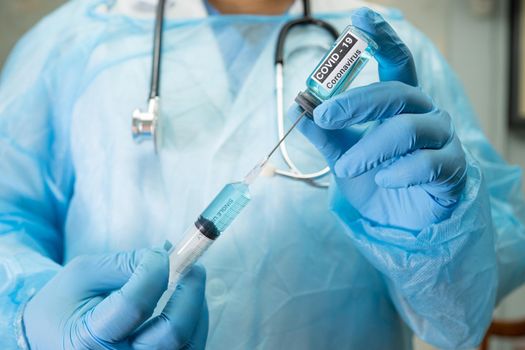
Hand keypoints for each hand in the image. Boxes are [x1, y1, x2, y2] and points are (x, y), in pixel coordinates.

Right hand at [23, 249, 207, 349]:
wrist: (52, 335)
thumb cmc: (66, 302)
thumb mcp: (83, 274)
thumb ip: (125, 263)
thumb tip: (169, 254)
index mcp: (87, 341)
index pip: (134, 305)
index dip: (155, 272)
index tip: (162, 253)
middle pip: (172, 333)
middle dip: (190, 292)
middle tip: (192, 265)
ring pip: (189, 344)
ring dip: (198, 306)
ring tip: (191, 279)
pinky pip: (191, 348)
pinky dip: (197, 321)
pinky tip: (188, 300)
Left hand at [291, 8, 466, 229]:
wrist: (400, 224)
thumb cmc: (376, 181)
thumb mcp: (343, 156)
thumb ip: (325, 134)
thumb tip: (298, 108)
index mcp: (400, 104)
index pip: (396, 62)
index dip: (382, 39)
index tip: (361, 18)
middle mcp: (425, 113)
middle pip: (397, 92)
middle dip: (357, 103)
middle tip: (325, 117)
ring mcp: (442, 140)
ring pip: (410, 128)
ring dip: (371, 147)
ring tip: (345, 167)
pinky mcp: (452, 170)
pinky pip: (429, 164)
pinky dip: (400, 172)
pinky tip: (383, 181)